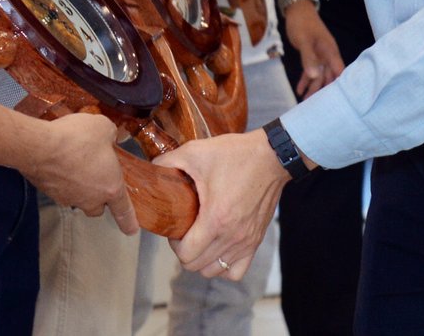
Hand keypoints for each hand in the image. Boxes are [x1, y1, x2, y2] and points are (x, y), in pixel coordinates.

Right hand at [19, 112, 137, 234]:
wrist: (39, 147)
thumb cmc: (77, 139)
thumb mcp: (102, 127)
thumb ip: (110, 134)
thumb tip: (109, 136)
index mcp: (110, 187)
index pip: (123, 210)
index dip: (128, 221)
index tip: (131, 230)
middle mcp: (90, 198)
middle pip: (98, 208)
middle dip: (99, 199)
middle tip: (98, 179)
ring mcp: (68, 198)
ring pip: (78, 199)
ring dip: (79, 188)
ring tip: (75, 165)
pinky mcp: (49, 193)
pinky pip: (60, 190)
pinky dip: (62, 179)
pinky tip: (59, 162)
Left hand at [155, 130, 288, 281]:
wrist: (271, 157)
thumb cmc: (236, 154)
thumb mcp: (196, 151)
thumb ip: (169, 161)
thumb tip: (151, 168)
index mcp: (215, 219)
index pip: (186, 254)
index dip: (174, 244)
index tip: (176, 228)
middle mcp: (232, 236)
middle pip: (197, 266)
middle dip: (185, 252)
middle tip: (184, 232)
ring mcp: (246, 241)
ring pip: (215, 271)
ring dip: (202, 260)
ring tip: (200, 240)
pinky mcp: (256, 240)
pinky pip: (237, 271)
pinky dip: (224, 266)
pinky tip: (218, 248)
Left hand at [283, 2, 345, 97]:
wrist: (297, 10)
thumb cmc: (302, 23)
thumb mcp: (304, 40)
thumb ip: (309, 58)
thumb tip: (315, 76)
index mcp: (330, 51)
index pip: (339, 72)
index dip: (341, 86)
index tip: (340, 101)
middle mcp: (327, 56)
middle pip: (329, 77)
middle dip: (325, 91)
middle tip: (319, 107)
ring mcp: (320, 56)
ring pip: (319, 76)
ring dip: (313, 88)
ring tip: (306, 103)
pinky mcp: (311, 56)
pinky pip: (310, 71)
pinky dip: (305, 80)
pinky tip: (300, 90)